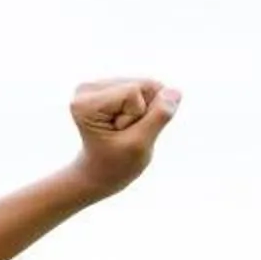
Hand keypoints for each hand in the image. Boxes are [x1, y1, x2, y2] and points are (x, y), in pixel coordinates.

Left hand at [69, 78, 180, 196]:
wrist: (99, 174)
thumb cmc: (115, 165)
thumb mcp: (139, 146)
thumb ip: (158, 117)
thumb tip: (174, 92)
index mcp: (86, 103)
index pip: (134, 91)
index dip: (139, 116)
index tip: (122, 135)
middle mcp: (87, 88)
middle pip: (142, 85)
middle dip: (144, 112)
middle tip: (126, 134)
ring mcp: (98, 86)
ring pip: (147, 86)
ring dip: (145, 111)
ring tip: (126, 131)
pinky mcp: (110, 86)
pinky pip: (146, 88)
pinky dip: (144, 108)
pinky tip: (128, 123)